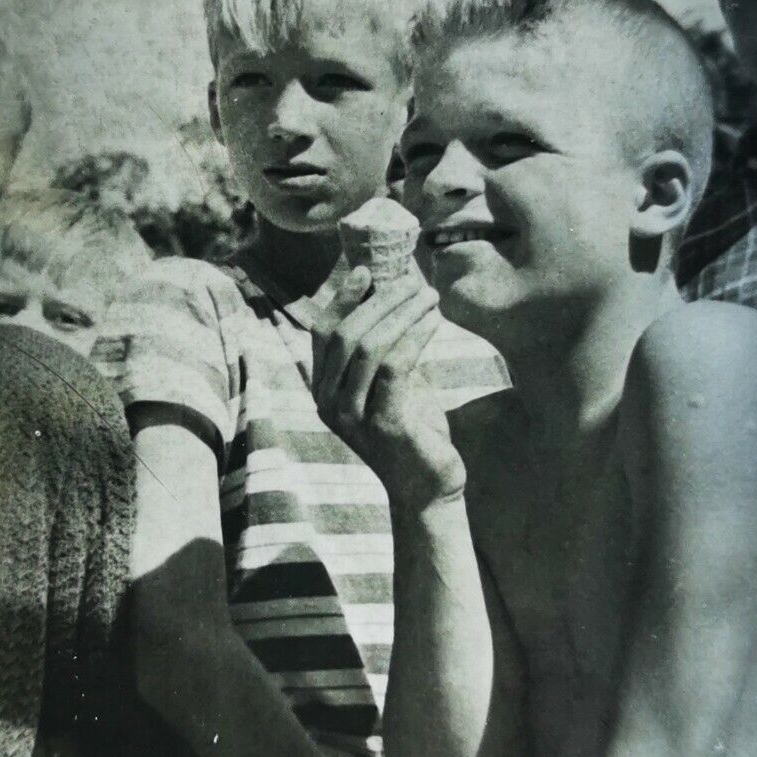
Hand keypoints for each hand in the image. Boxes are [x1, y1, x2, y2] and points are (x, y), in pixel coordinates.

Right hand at [312, 267, 465, 508]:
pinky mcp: (383, 426)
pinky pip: (394, 368)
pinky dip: (415, 336)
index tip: (368, 269)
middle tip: (413, 280)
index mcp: (324, 390)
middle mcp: (329, 404)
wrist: (426, 487)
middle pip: (346, 335)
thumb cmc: (411, 429)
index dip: (342, 297)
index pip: (323, 333)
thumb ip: (383, 347)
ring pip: (369, 347)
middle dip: (380, 300)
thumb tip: (393, 290)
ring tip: (428, 295)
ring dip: (401, 313)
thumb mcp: (390, 383)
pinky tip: (434, 321)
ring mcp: (352, 418)